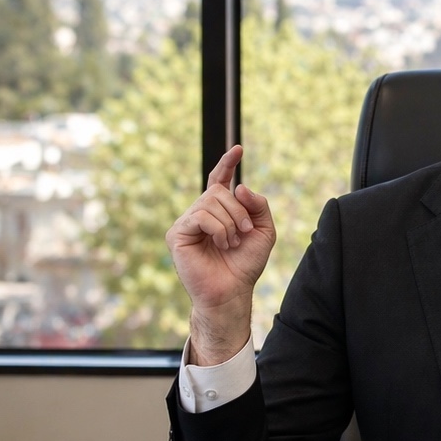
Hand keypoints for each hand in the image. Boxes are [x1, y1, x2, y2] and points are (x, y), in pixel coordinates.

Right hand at [166, 145, 275, 364]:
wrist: (232, 291)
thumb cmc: (246, 264)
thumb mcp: (263, 231)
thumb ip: (258, 206)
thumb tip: (238, 186)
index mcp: (219, 211)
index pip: (220, 180)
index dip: (227, 163)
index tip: (238, 149)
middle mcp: (200, 213)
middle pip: (218, 190)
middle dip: (238, 210)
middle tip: (244, 232)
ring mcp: (186, 223)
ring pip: (210, 201)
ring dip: (230, 222)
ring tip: (232, 243)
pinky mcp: (177, 234)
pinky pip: (200, 215)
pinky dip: (218, 228)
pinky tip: (221, 244)